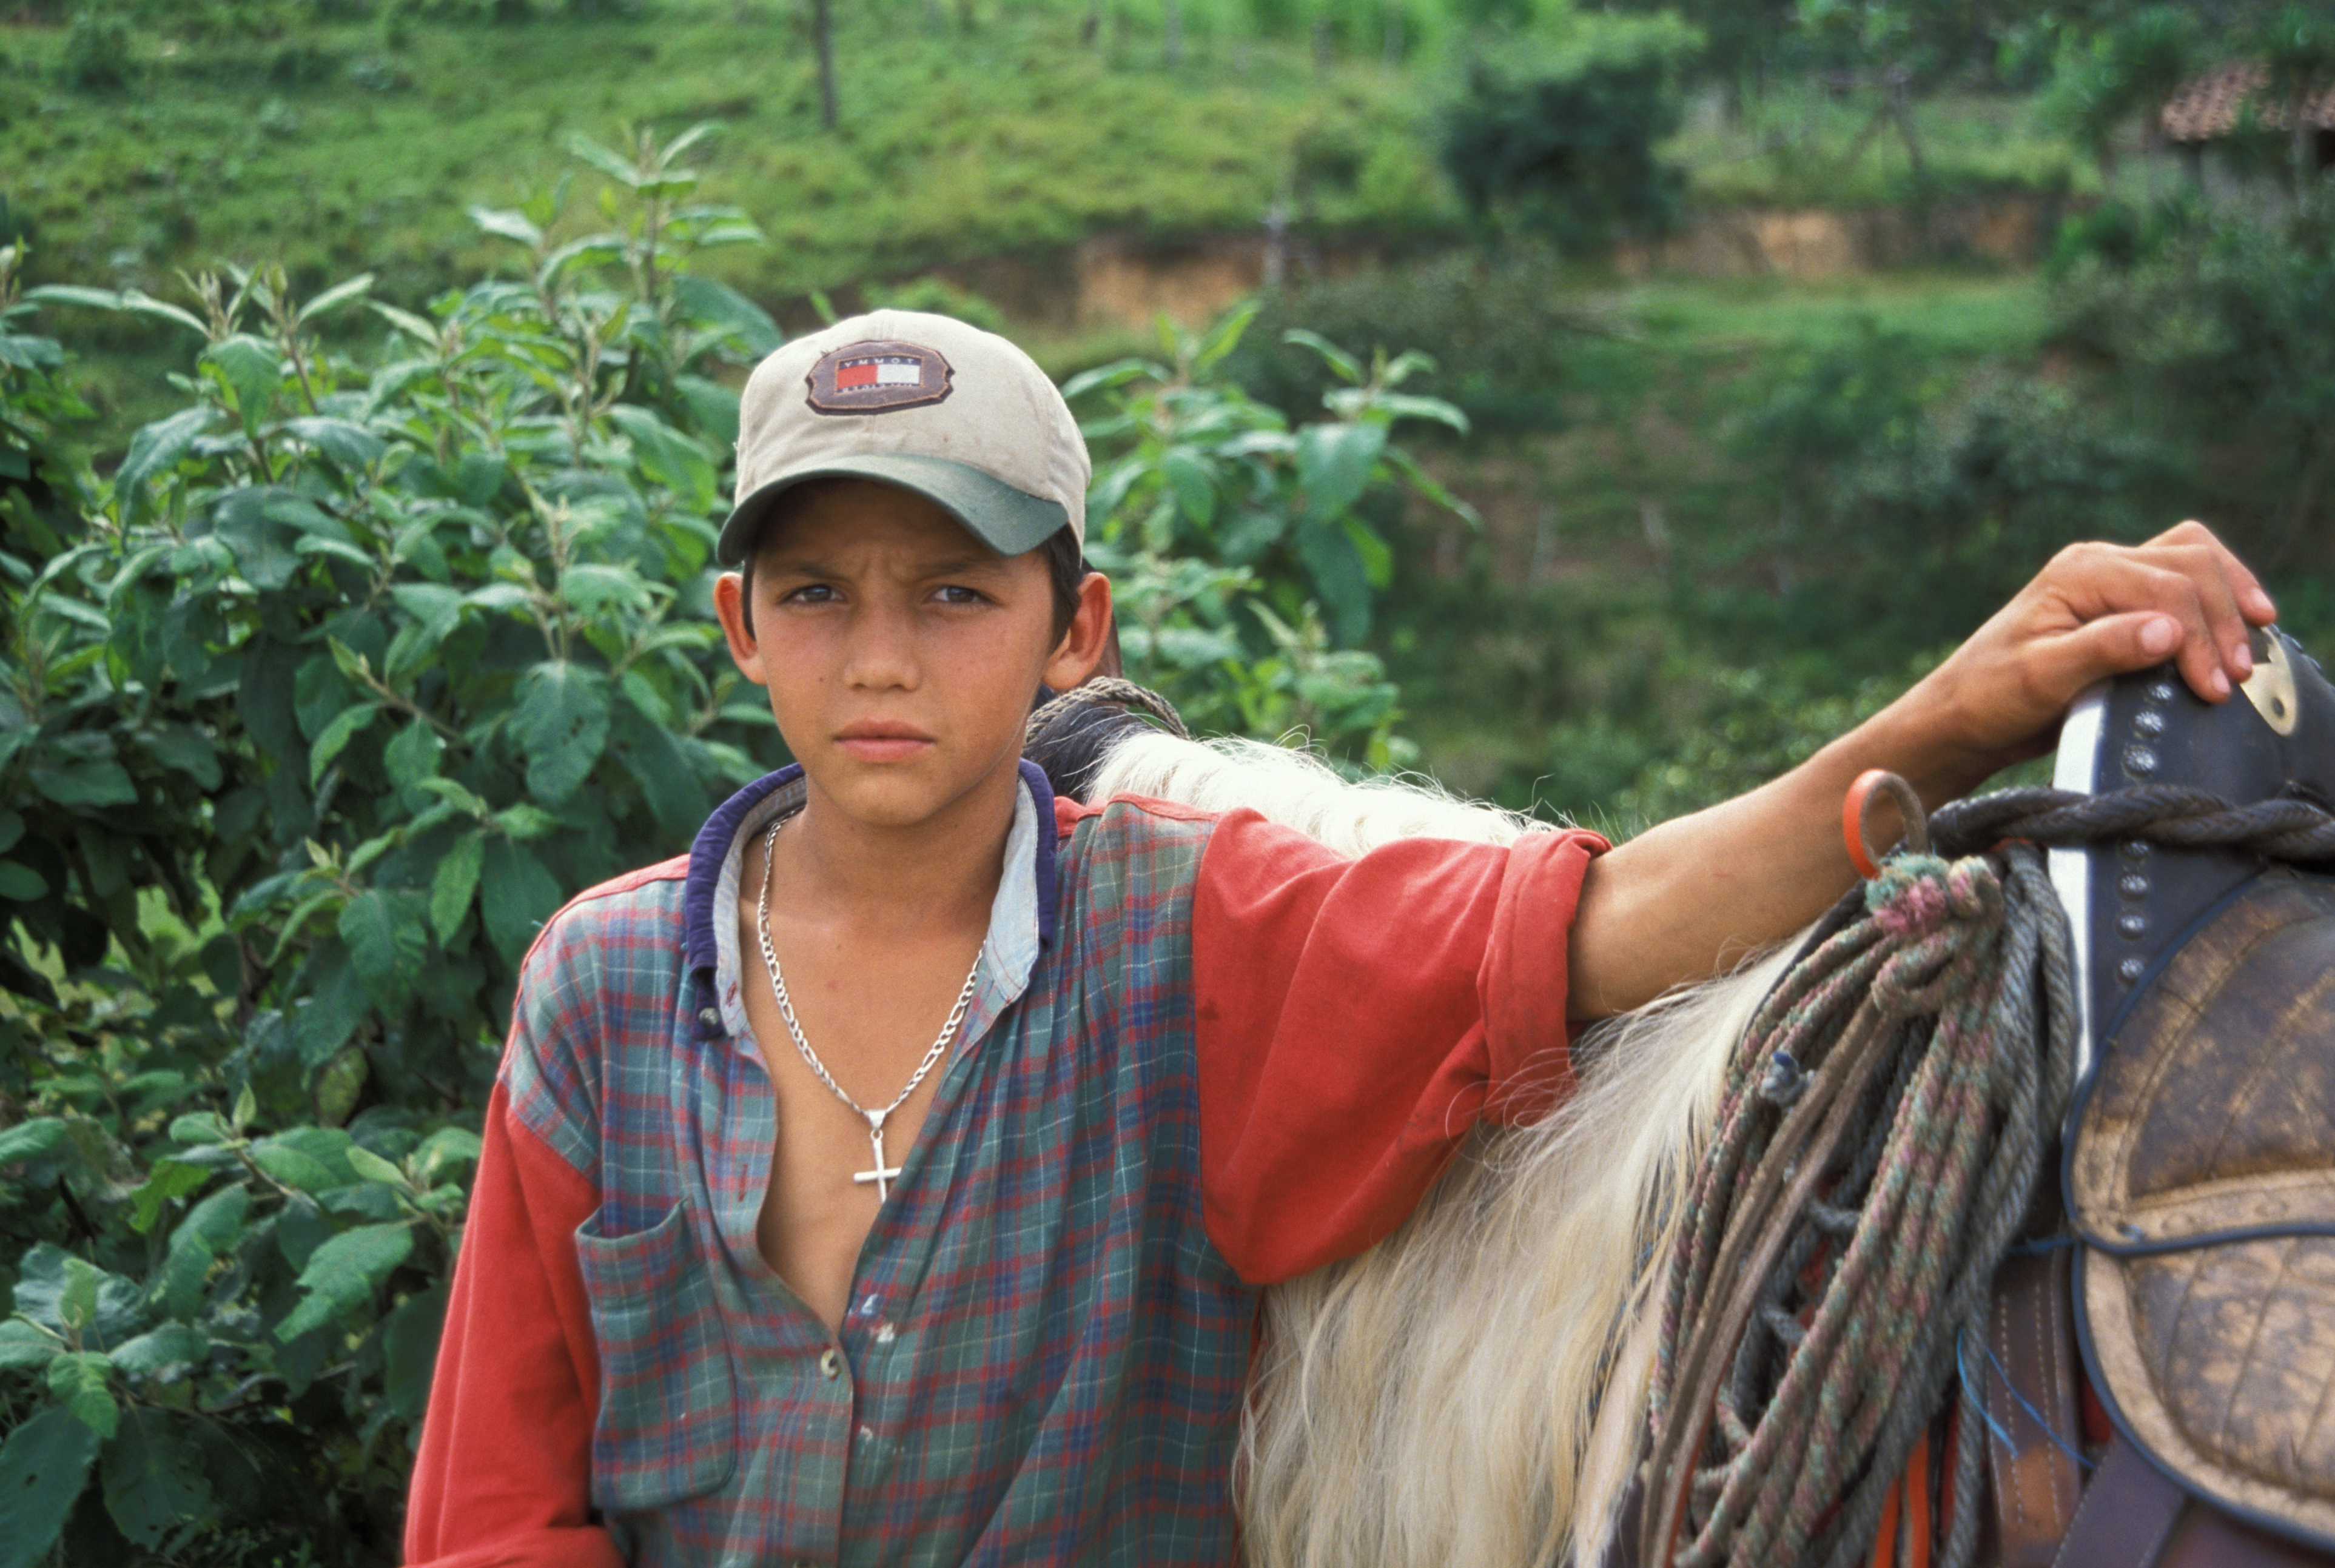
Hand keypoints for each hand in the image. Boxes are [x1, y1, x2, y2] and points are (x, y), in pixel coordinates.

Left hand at [1901, 520, 2276, 792]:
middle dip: (2224, 618)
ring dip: (2230, 599)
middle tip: (2238, 676)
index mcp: (2079, 572)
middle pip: (2192, 565)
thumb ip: (2103, 650)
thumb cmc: (1990, 697)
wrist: (1962, 716)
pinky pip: (2184, 583)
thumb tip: (2168, 631)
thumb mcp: (2041, 678)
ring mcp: (2112, 580)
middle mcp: (2098, 565)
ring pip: (2195, 563)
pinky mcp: (2122, 605)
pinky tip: (2235, 630)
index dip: (2201, 636)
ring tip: (2250, 648)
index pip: (2167, 589)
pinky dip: (2217, 601)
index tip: (2215, 687)